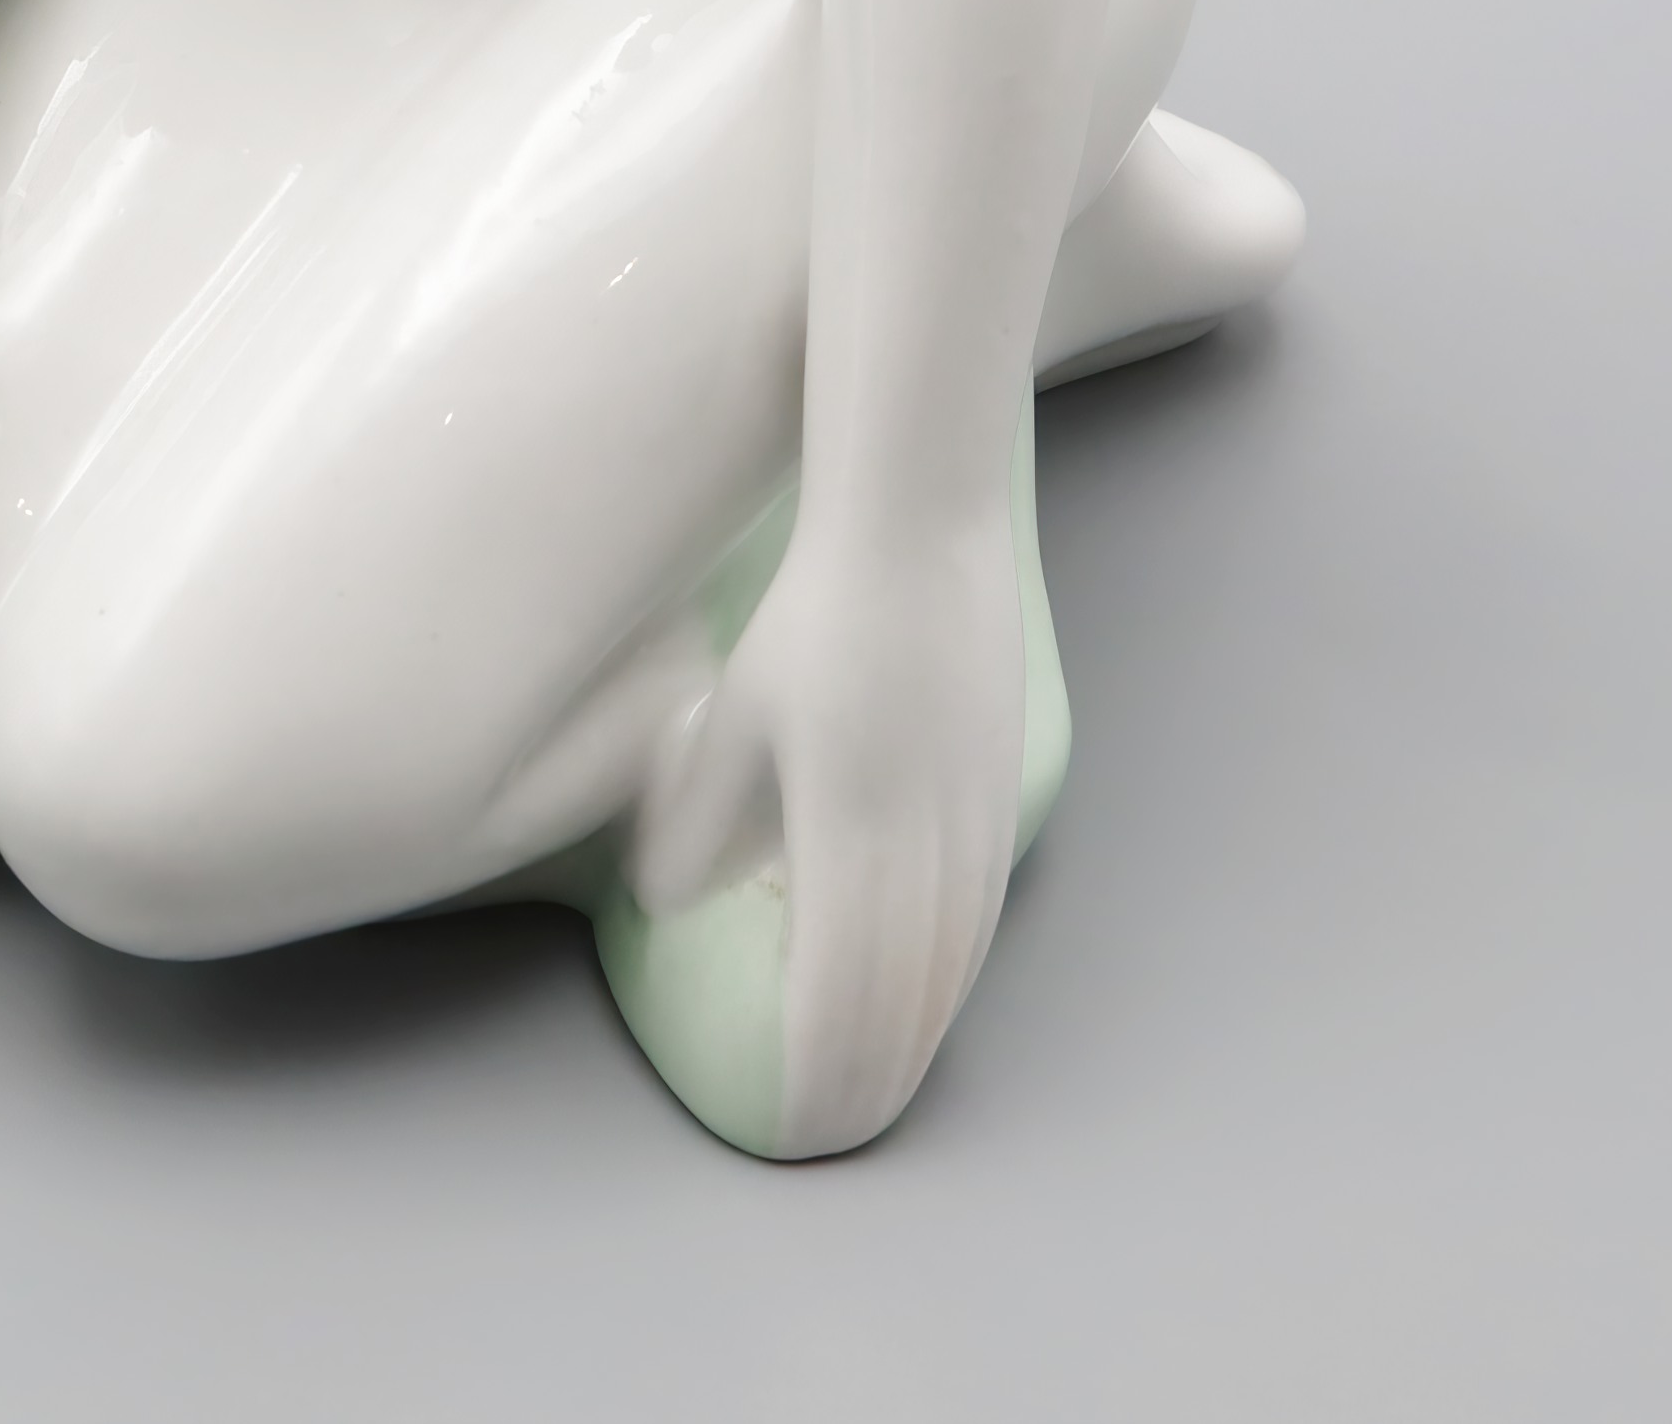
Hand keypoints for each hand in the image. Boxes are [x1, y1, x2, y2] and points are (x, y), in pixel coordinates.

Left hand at [636, 500, 1024, 1156]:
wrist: (922, 532)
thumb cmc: (814, 616)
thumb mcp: (731, 713)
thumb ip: (700, 818)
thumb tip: (674, 903)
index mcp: (848, 827)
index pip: (838, 994)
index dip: (815, 1070)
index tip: (786, 1122)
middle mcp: (923, 841)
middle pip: (900, 1006)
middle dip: (861, 1084)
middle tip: (823, 1138)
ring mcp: (971, 825)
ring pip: (947, 975)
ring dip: (908, 1046)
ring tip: (870, 1098)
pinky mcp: (996, 802)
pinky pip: (974, 927)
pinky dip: (944, 986)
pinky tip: (922, 1006)